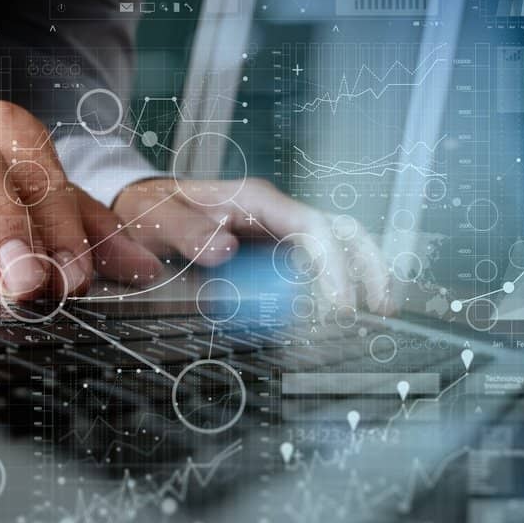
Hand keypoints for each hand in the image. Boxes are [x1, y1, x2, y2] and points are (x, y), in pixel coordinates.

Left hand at [112, 178, 392, 314]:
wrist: (143, 211)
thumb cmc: (151, 210)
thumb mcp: (157, 218)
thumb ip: (186, 232)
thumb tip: (227, 250)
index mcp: (256, 200)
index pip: (313, 227)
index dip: (333, 266)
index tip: (339, 305)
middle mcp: (275, 215)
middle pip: (340, 231)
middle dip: (368, 266)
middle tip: (380, 308)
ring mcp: (277, 235)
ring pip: (334, 250)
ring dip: (356, 279)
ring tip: (370, 316)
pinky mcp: (272, 255)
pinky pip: (310, 271)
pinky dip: (328, 293)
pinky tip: (331, 321)